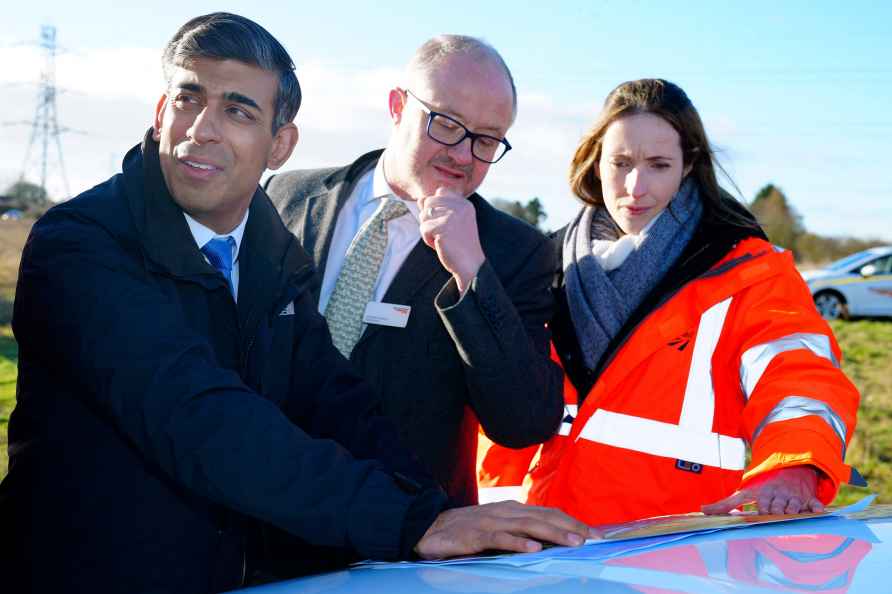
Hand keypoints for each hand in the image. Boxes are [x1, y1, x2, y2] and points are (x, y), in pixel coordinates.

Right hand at [414, 501, 592, 559]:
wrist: (429, 528)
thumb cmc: (466, 530)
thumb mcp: (497, 528)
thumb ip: (519, 531)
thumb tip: (548, 542)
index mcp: (512, 509)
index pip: (549, 513)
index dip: (573, 522)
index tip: (596, 534)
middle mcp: (505, 512)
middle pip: (545, 517)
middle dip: (572, 527)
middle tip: (595, 538)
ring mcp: (491, 522)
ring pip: (528, 526)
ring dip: (553, 534)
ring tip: (574, 543)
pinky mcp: (476, 536)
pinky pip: (500, 539)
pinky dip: (518, 543)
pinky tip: (533, 549)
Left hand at [418, 188, 484, 291]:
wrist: (470, 265)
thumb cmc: (459, 245)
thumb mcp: (451, 222)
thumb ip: (438, 208)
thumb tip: (420, 199)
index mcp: (465, 204)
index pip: (440, 191)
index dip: (436, 206)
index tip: (445, 223)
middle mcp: (460, 206)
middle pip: (428, 202)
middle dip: (429, 219)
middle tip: (442, 232)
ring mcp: (452, 216)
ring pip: (423, 214)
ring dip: (428, 230)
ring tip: (441, 239)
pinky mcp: (444, 227)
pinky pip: (423, 228)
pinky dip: (427, 239)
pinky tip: (440, 245)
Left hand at [701, 466, 823, 515]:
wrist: (790, 470)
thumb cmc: (764, 487)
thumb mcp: (745, 492)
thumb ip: (725, 503)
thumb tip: (702, 510)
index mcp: (763, 494)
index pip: (762, 502)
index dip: (762, 507)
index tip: (762, 512)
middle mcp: (778, 495)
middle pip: (778, 505)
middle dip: (777, 510)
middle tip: (776, 514)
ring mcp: (793, 497)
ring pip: (794, 505)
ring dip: (793, 509)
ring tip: (792, 513)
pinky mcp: (807, 498)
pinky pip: (813, 503)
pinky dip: (816, 507)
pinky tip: (819, 511)